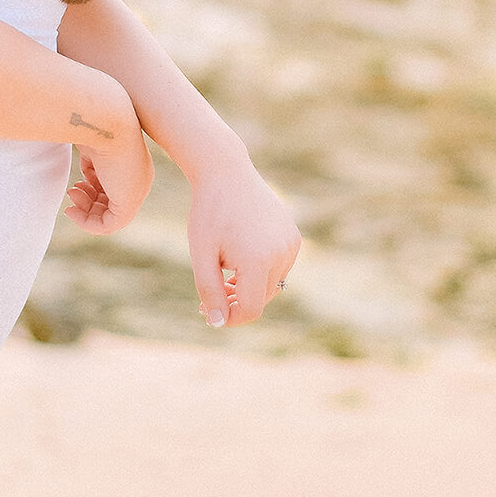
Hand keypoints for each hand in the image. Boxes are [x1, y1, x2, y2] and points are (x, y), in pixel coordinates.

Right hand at [63, 127, 152, 234]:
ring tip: (72, 195)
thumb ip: (92, 164)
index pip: (114, 185)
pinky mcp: (128, 203)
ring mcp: (136, 191)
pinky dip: (87, 223)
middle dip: (88, 200)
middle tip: (72, 192)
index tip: (75, 183)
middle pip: (112, 201)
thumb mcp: (93, 144)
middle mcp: (138, 178)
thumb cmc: (96, 124)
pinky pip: (108, 226)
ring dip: (85, 210)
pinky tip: (70, 210)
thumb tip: (84, 177)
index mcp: (133, 162)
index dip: (92, 188)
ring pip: (110, 216)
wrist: (108, 119)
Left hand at [188, 151, 300, 326]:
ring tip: (223, 273)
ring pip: (271, 284)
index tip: (208, 312)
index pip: (251, 309)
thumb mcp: (201, 255)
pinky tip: (239, 257)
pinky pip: (279, 267)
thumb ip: (209, 291)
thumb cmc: (209, 213)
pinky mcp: (294, 237)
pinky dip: (261, 270)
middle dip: (236, 301)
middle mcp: (281, 254)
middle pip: (262, 298)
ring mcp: (291, 245)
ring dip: (248, 286)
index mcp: (257, 260)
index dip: (230, 318)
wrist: (226, 173)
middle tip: (210, 293)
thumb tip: (217, 322)